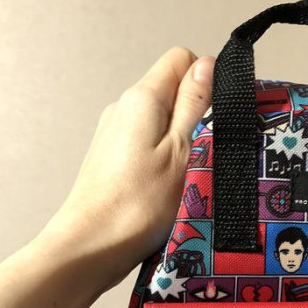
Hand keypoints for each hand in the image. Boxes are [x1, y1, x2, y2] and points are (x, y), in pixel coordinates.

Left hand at [40, 47, 213, 294]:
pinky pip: (147, 143)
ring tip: (187, 175)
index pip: (181, 59)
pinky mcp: (111, 159)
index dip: (206, 80)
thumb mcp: (182, 150)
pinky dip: (163, 158)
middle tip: (207, 152)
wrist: (89, 248)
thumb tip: (208, 64)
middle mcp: (122, 108)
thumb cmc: (138, 204)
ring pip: (160, 120)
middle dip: (196, 114)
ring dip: (181, 141)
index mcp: (141, 98)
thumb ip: (194, 105)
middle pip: (171, 89)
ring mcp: (114, 133)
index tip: (217, 116)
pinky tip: (167, 187)